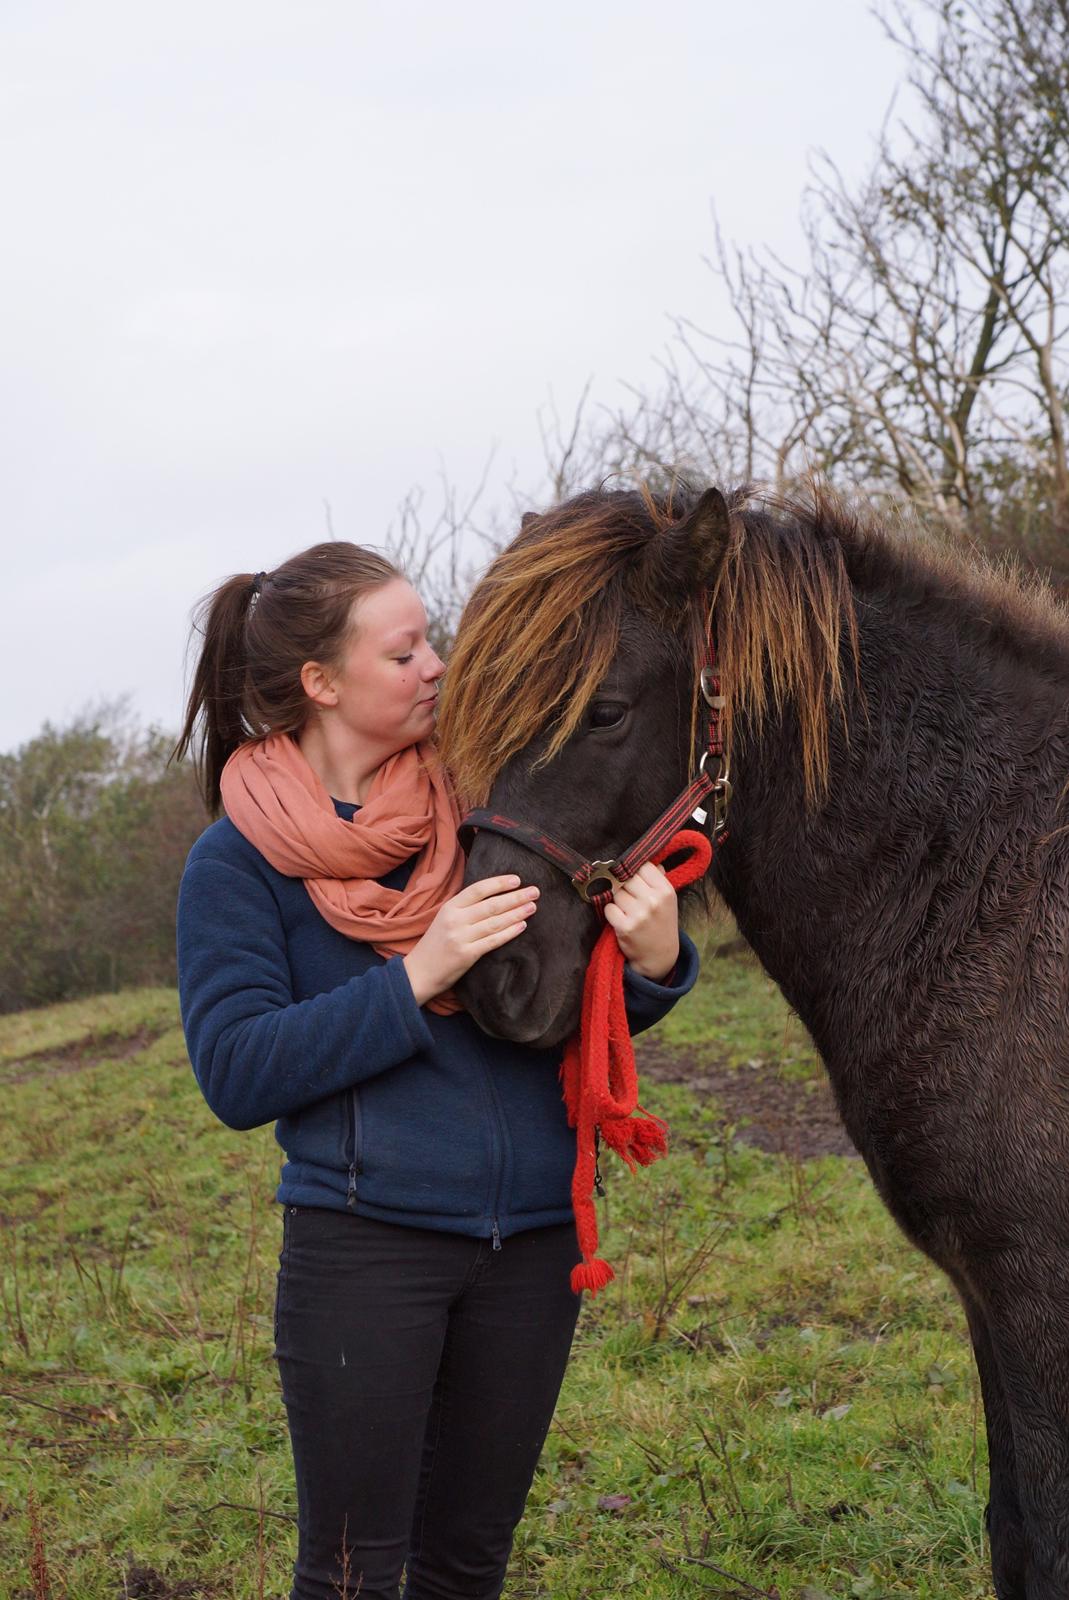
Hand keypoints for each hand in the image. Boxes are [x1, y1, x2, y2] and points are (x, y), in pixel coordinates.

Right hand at [403, 876, 538, 1005]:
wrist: (418, 973)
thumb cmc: (435, 945)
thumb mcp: (444, 919)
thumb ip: (464, 909)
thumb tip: (495, 897)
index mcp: (450, 907)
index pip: (478, 889)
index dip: (499, 883)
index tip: (517, 880)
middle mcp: (455, 920)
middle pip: (491, 904)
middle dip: (516, 897)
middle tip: (535, 892)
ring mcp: (460, 937)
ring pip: (495, 922)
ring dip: (516, 913)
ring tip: (532, 907)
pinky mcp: (466, 955)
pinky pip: (493, 941)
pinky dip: (509, 932)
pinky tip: (522, 926)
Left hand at [602, 861, 678, 981]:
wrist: (660, 955)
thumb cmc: (661, 922)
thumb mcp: (667, 899)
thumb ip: (657, 877)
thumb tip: (645, 857)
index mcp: (665, 891)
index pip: (643, 866)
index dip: (635, 871)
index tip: (635, 879)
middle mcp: (653, 901)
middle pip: (626, 878)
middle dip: (624, 885)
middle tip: (630, 896)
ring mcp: (639, 915)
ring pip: (616, 893)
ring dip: (617, 899)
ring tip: (627, 909)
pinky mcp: (625, 927)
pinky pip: (608, 908)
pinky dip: (611, 912)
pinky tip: (621, 918)